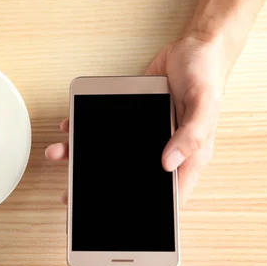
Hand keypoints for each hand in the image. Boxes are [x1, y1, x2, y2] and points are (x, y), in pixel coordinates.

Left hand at [46, 34, 227, 206]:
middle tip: (71, 194)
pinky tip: (69, 129)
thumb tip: (168, 163)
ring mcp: (145, 135)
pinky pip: (105, 130)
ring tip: (59, 154)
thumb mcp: (205, 103)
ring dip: (83, 156)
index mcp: (187, 156)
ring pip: (111, 155)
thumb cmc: (207, 74)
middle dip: (100, 186)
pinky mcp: (130, 118)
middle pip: (131, 177)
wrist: (193, 46)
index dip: (144, 210)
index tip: (115, 219)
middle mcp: (164, 149)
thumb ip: (192, 135)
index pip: (166, 194)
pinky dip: (84, 130)